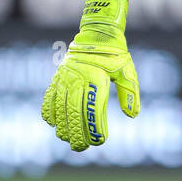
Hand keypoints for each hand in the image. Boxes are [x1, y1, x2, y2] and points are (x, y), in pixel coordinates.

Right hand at [41, 0, 139, 149]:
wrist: (97, 33)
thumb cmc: (116, 53)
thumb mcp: (128, 70)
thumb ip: (130, 92)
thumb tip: (132, 115)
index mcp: (97, 78)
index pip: (93, 108)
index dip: (94, 126)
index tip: (99, 141)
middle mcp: (78, 78)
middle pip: (74, 112)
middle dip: (76, 133)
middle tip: (81, 148)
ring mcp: (65, 77)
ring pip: (59, 107)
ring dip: (62, 126)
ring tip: (67, 139)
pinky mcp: (58, 76)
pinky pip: (49, 97)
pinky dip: (49, 111)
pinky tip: (53, 124)